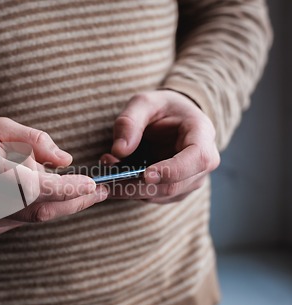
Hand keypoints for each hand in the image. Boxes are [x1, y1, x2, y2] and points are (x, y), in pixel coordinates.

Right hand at [0, 117, 107, 235]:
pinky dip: (41, 207)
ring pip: (34, 217)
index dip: (66, 189)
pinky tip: (49, 193)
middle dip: (75, 201)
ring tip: (84, 189)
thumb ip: (33, 140)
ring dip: (62, 204)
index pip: (32, 187)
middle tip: (101, 191)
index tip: (93, 183)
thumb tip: (65, 160)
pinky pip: (22, 220)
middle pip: (39, 209)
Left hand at [101, 90, 219, 203]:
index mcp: (202, 135)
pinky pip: (151, 196)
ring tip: (107, 166)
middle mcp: (202, 164)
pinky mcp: (174, 192)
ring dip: (129, 187)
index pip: (198, 159)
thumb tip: (119, 150)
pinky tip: (114, 173)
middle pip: (174, 185)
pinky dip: (129, 189)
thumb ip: (130, 122)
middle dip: (137, 184)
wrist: (172, 119)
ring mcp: (190, 181)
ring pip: (159, 195)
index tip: (145, 175)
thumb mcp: (144, 103)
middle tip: (108, 176)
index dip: (172, 170)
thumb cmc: (161, 108)